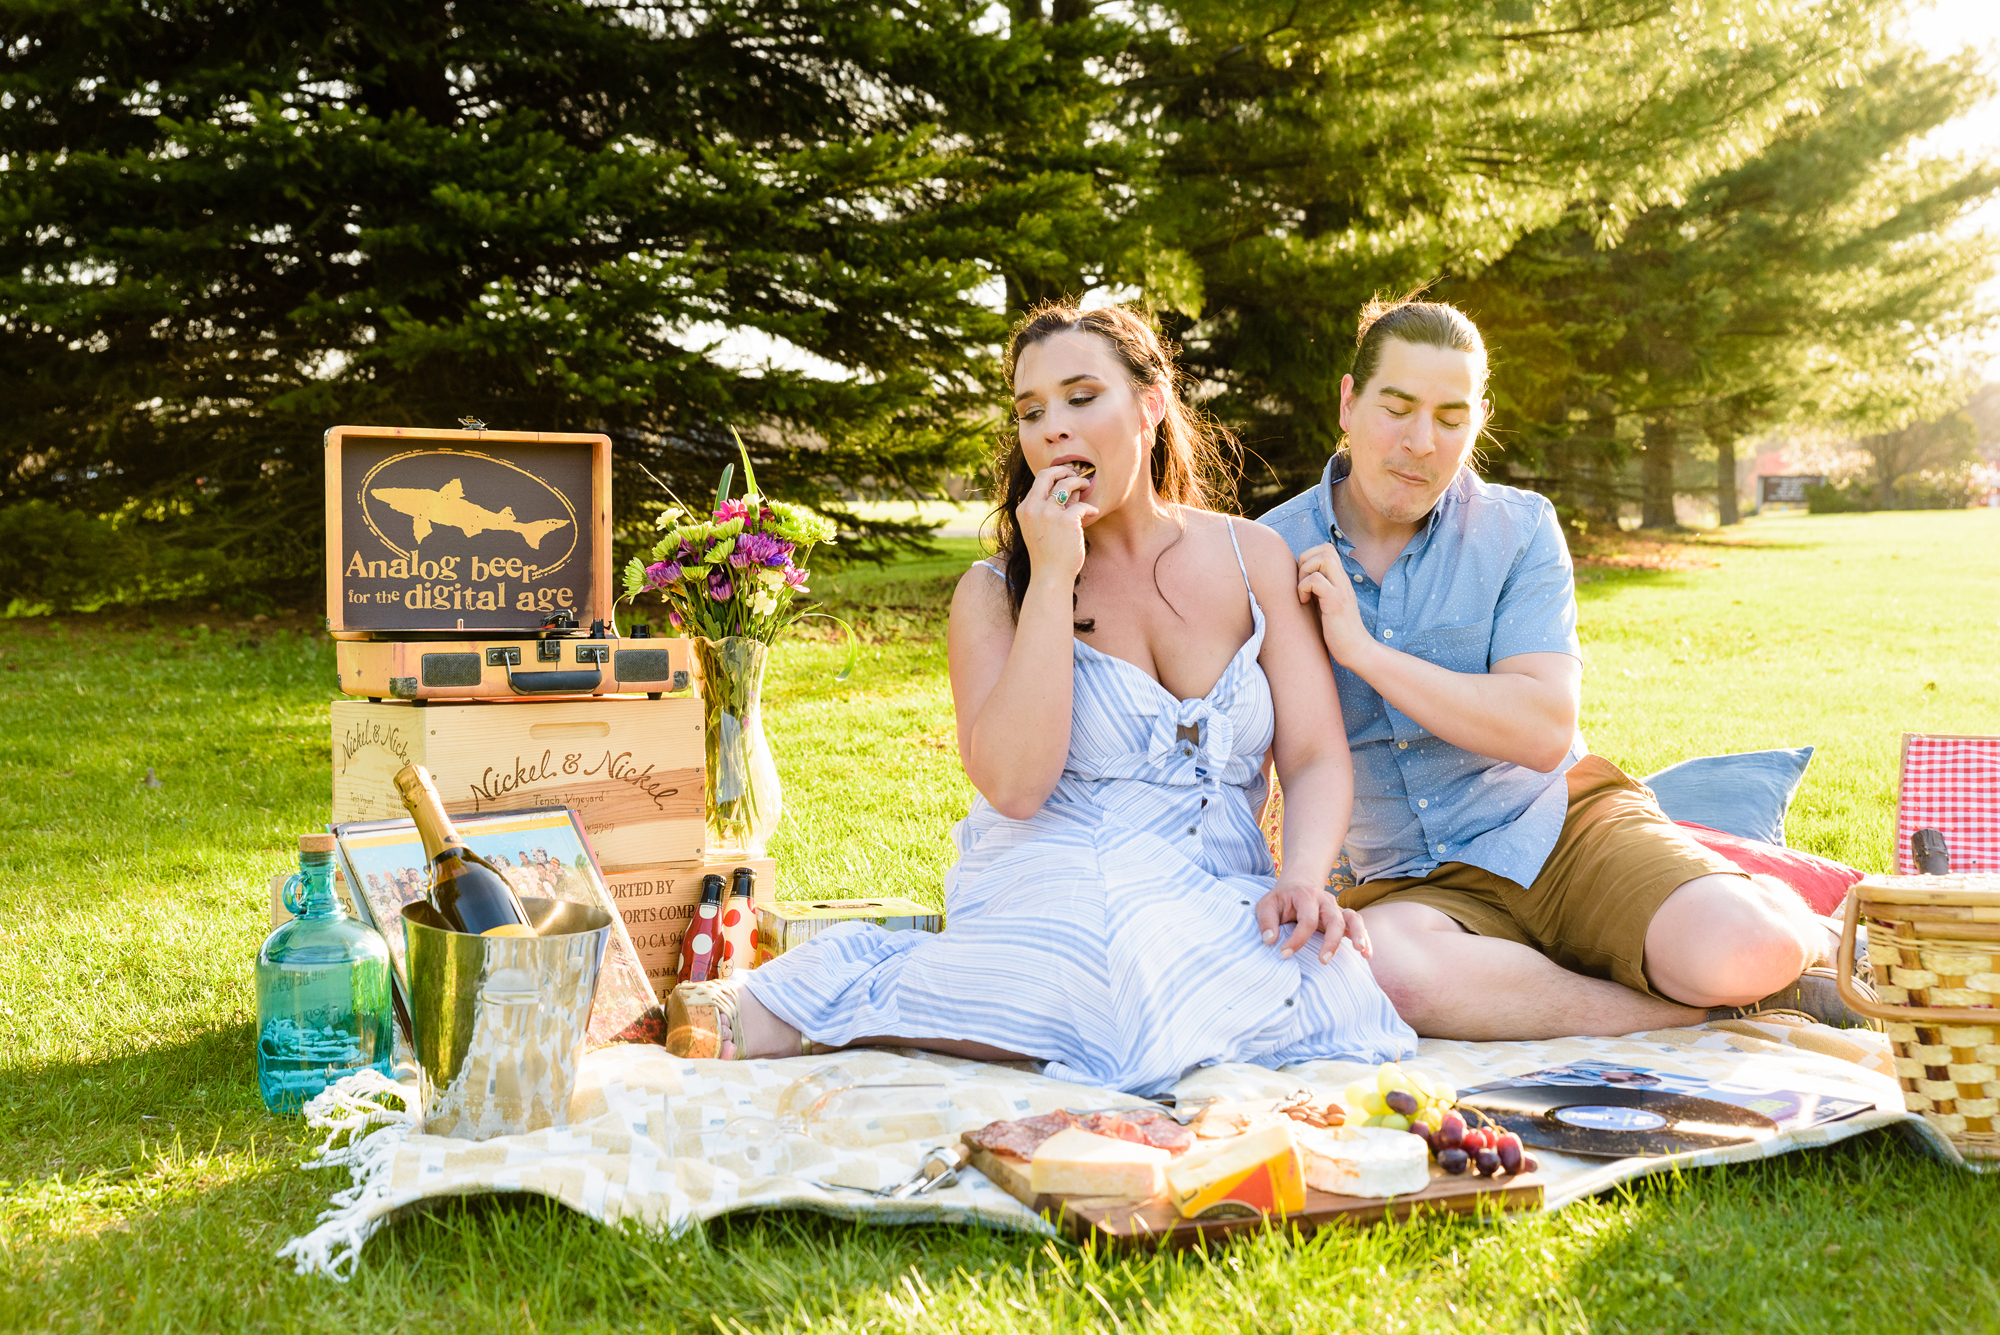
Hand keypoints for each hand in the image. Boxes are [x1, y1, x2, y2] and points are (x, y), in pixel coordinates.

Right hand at [1015, 464, 1097, 583]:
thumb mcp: (1043, 527)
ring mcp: (1048, 513)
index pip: (1039, 480)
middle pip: (1048, 474)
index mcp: (1024, 509)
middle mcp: (1033, 508)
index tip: (1066, 476)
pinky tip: (1093, 513)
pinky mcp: (1065, 521)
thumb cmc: (1048, 554)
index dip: (1055, 474)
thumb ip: (1053, 506)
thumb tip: (1071, 486)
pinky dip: (1090, 508)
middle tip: (1077, 473)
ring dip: (1080, 482)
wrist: (1050, 576)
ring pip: (1066, 484)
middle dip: (1065, 469)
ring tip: (1087, 486)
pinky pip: (1081, 505)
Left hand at [1255, 879, 1370, 963]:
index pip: (1306, 920)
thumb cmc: (1282, 898)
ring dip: (1358, 934)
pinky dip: (1366, 938)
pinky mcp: (1343, 918)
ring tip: (1361, 951)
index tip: (1285, 954)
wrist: (1299, 884)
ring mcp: (1336, 909)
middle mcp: (1325, 902)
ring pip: (1353, 919)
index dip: (1297, 939)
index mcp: (1306, 897)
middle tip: (1323, 960)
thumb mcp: (1267, 905)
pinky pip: (1358, 925)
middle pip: (1334, 919)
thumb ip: (1266, 921)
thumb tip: (1270, 941)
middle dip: (1331, 941)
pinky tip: (1367, 954)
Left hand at [1296, 542, 1371, 665]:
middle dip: (1305, 561)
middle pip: (1325, 548)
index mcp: (1339, 579)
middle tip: (1301, 583)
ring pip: (1323, 558)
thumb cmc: (1336, 631)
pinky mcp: (1336, 603)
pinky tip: (1304, 602)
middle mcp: (1342, 581)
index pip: (1327, 549)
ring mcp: (1341, 590)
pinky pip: (1316, 580)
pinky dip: (1304, 587)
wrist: (1355, 650)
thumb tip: (1294, 579)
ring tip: (1303, 592)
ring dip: (1305, 572)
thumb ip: (1316, 588)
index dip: (1309, 557)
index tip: (1303, 578)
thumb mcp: (1324, 603)